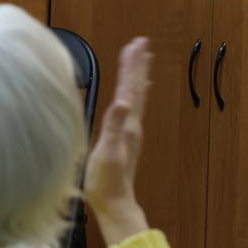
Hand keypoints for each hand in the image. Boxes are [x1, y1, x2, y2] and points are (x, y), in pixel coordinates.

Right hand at [84, 37, 151, 247]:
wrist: (114, 204)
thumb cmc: (106, 181)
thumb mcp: (106, 152)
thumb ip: (113, 126)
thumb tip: (122, 102)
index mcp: (127, 124)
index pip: (130, 88)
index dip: (131, 66)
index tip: (135, 44)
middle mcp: (132, 125)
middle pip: (137, 88)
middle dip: (137, 65)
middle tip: (141, 43)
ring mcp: (131, 132)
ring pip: (136, 96)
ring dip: (138, 77)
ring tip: (142, 61)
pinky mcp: (126, 139)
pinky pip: (133, 108)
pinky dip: (134, 94)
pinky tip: (133, 96)